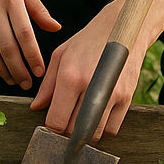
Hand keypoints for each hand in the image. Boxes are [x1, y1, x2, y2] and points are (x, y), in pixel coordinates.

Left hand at [30, 0, 143, 139]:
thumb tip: (35, 108)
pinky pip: (112, 129)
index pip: (57, 121)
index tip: (51, 125)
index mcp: (70, 77)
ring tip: (80, 116)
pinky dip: (103, 128)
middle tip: (65, 122)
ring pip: (95, 134)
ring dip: (86, 132)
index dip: (52, 128)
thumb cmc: (87, 42)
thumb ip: (47, 86)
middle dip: (67, 132)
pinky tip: (97, 114)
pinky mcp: (128, 99)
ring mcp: (112, 95)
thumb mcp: (60, 56)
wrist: (122, 28)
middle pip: (75, 131)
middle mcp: (91, 87)